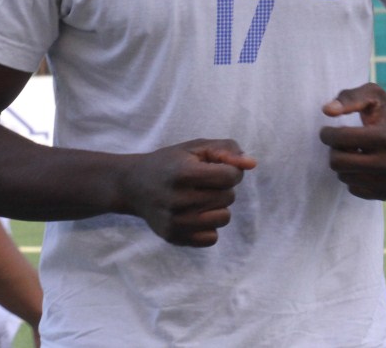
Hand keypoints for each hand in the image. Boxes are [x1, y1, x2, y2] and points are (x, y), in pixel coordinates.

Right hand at [124, 139, 255, 247]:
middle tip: (202, 182)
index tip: (217, 167)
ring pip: (223, 218)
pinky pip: (211, 238)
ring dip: (218, 207)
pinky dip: (209, 226)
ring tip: (200, 198)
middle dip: (222, 187)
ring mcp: (175, 221)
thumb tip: (252, 165)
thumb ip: (226, 150)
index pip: (230, 176)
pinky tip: (195, 214)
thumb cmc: (171, 162)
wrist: (133, 185)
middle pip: (228, 197)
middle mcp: (177, 199)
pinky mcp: (173, 237)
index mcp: (183, 172)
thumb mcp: (195, 147)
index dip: (230, 170)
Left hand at [319, 83, 385, 200]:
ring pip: (344, 177)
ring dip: (345, 163)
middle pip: (338, 163)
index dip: (327, 134)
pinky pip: (354, 189)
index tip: (328, 130)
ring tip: (358, 151)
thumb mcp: (374, 95)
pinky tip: (367, 164)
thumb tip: (327, 110)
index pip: (340, 139)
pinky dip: (354, 176)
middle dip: (334, 150)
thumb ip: (349, 97)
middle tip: (342, 143)